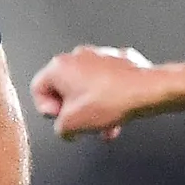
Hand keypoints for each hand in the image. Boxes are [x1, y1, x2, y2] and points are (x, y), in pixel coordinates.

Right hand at [31, 45, 155, 140]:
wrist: (147, 90)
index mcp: (59, 66)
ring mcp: (98, 55)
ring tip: (102, 124)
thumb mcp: (73, 125)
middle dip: (73, 110)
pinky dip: (107, 98)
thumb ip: (59, 128)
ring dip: (91, 109)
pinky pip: (105, 82)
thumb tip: (64, 129)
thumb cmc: (112, 100)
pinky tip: (116, 115)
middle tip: (82, 123)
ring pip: (86, 87)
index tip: (61, 120)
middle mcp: (77, 55)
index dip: (47, 109)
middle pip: (64, 88)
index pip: (38, 89)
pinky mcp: (117, 60)